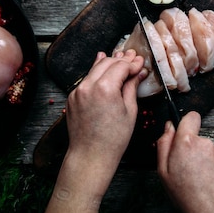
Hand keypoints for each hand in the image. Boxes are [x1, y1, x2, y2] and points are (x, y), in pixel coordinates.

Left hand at [36, 50, 145, 212]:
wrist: (90, 155)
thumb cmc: (112, 139)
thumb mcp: (129, 111)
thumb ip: (132, 87)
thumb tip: (138, 73)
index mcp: (104, 88)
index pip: (121, 66)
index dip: (133, 63)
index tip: (141, 61)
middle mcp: (88, 86)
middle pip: (107, 62)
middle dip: (121, 59)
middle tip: (133, 56)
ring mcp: (77, 91)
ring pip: (94, 68)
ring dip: (108, 62)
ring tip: (121, 58)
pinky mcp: (72, 97)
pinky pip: (87, 79)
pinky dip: (97, 72)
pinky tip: (103, 66)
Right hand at [157, 112, 213, 212]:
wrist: (212, 209)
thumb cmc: (186, 193)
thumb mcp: (163, 170)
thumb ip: (164, 144)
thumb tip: (168, 127)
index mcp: (186, 142)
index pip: (191, 116)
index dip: (186, 123)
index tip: (184, 132)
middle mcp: (205, 143)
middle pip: (198, 137)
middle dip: (192, 147)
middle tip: (187, 166)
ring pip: (208, 149)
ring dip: (204, 158)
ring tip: (199, 176)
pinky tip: (210, 179)